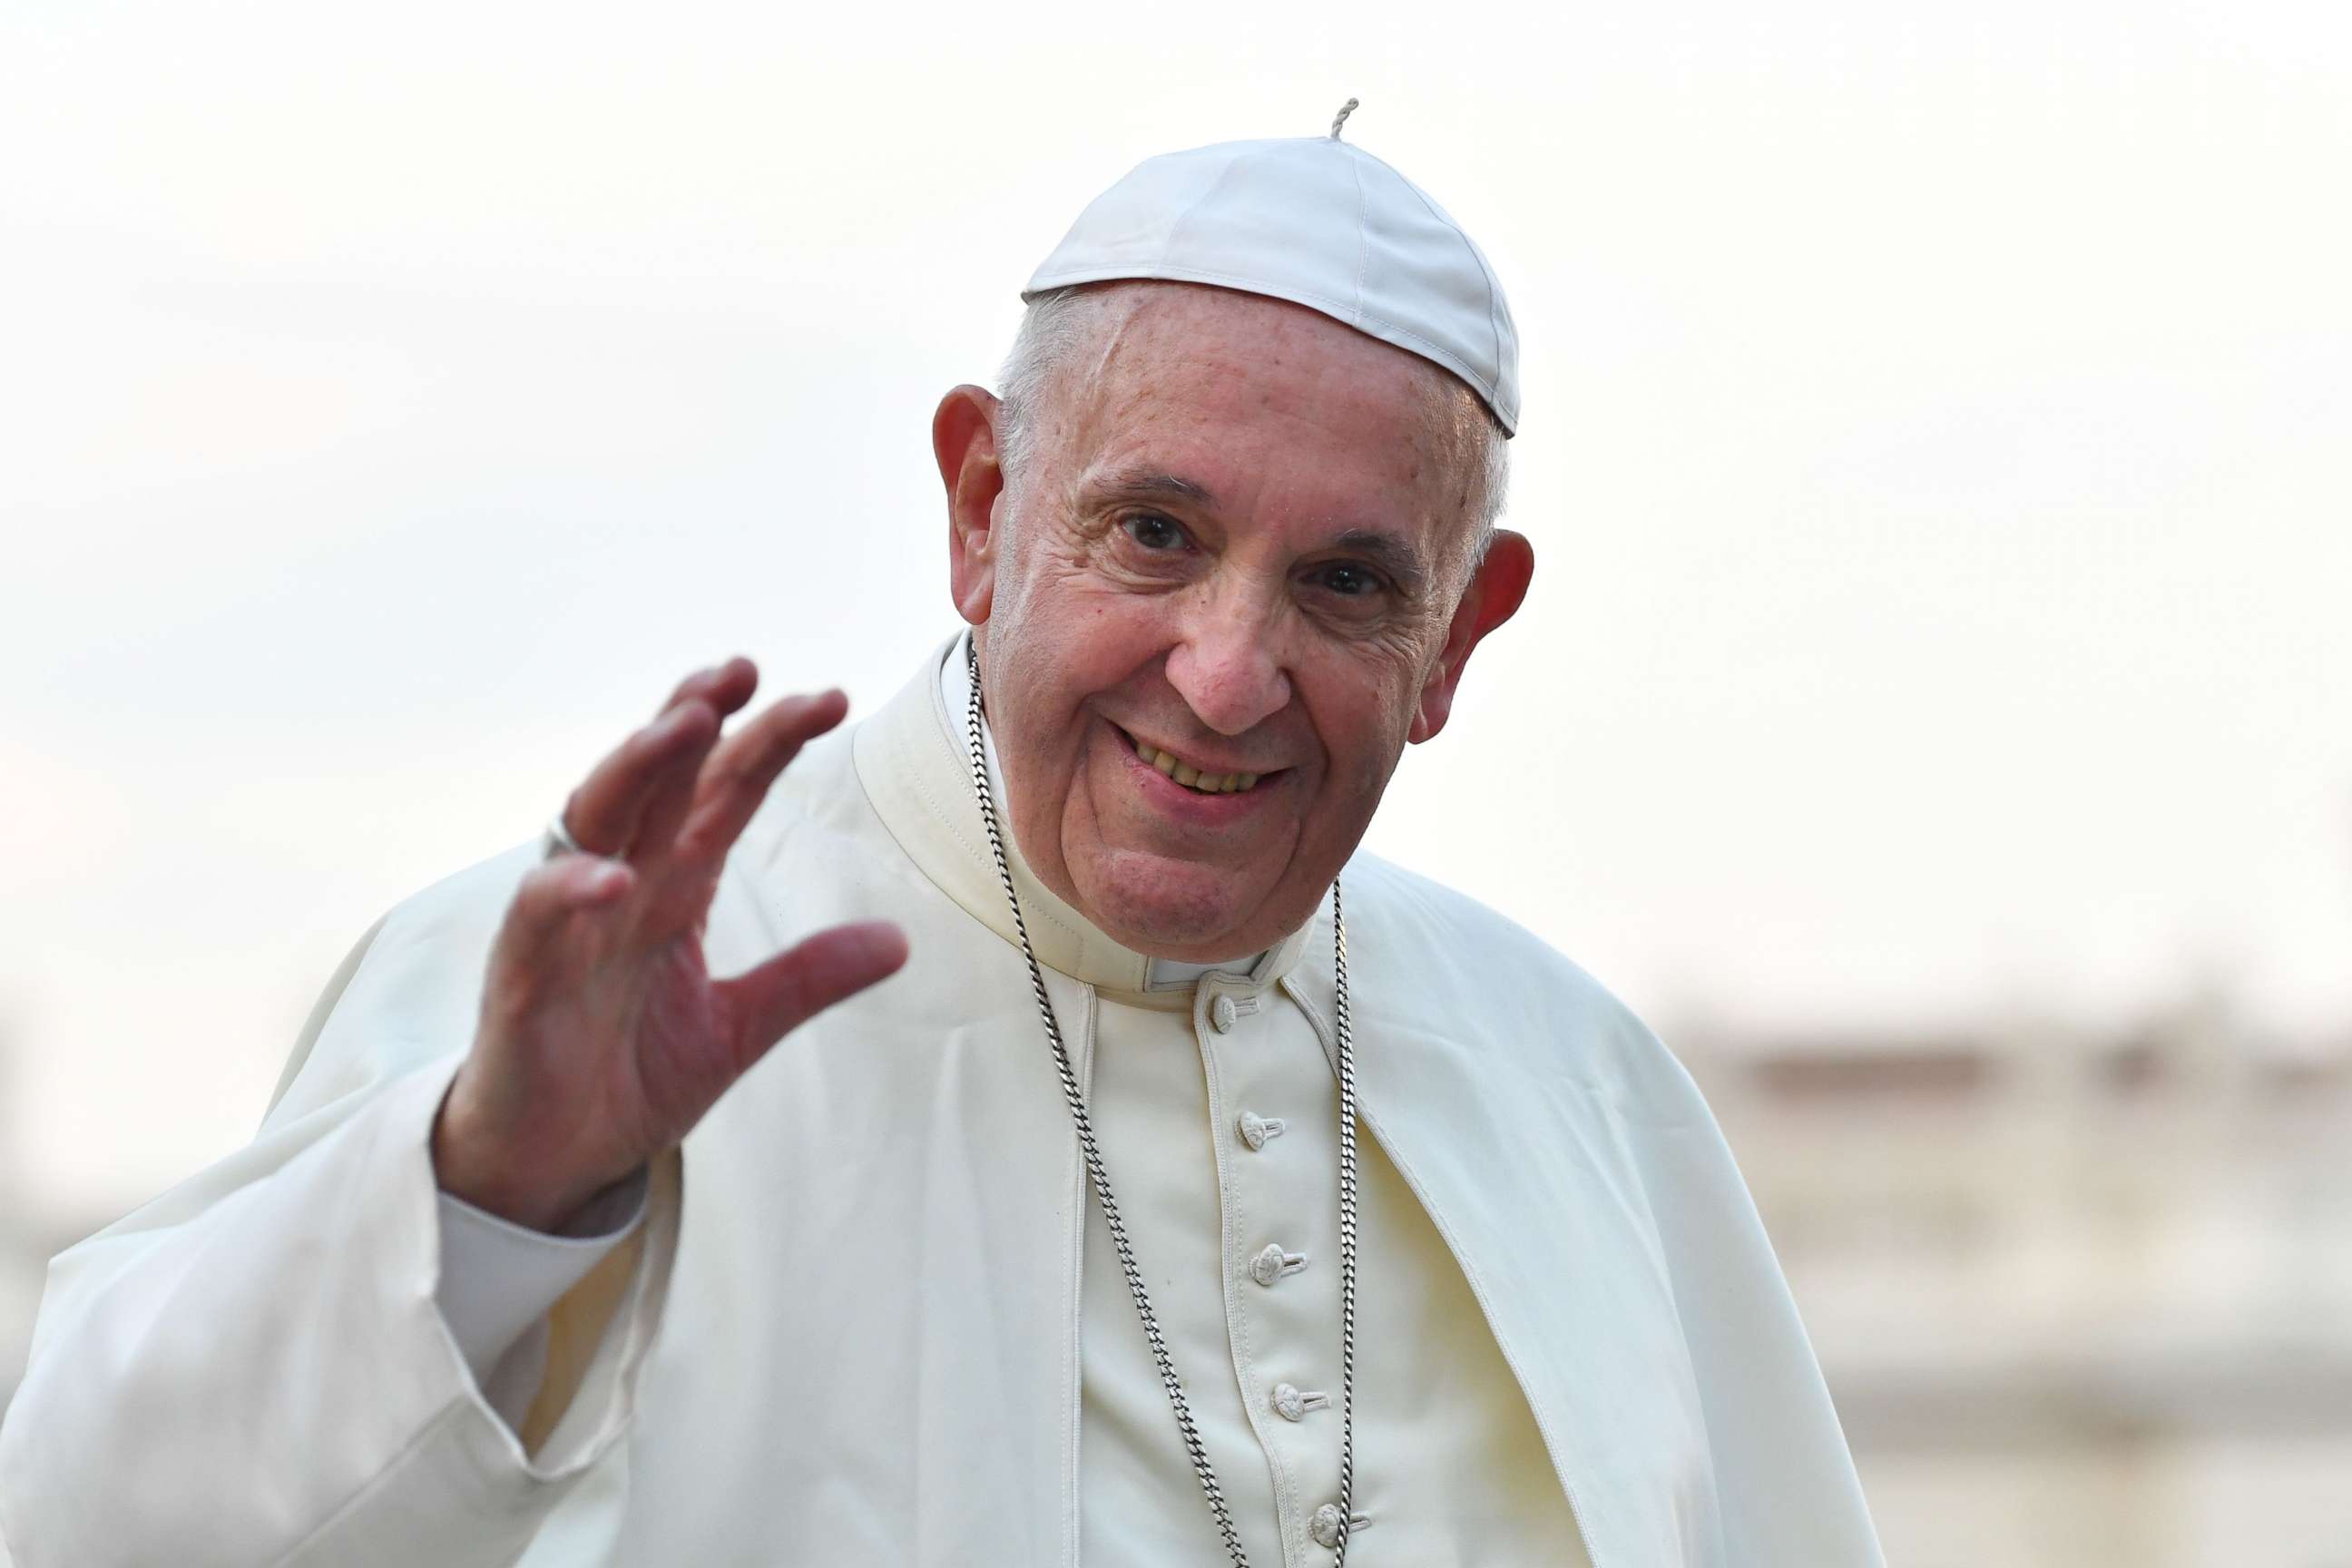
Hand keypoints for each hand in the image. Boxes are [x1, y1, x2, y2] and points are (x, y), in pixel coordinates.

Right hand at [432, 659, 909, 1232]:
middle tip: (743, 670)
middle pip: (658, 781)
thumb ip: (808, 977)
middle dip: (695, 718)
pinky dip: (571, 890)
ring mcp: (567, 925)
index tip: (831, 699)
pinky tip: (614, 874)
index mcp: (673, 886)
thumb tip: (899, 940)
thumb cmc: (627, 1076)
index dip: (770, 742)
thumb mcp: (740, 1027)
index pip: (724, 793)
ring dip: (636, 767)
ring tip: (683, 722)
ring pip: (594, 821)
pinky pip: (539, 918)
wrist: (551, 1162)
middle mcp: (620, 885)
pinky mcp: (521, 978)